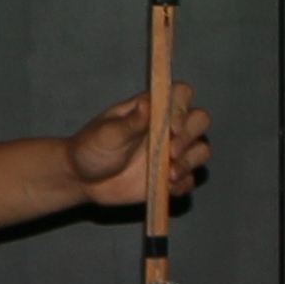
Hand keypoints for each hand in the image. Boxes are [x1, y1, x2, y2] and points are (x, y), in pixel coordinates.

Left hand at [68, 83, 212, 206]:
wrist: (83, 180)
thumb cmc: (92, 148)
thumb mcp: (107, 134)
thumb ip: (130, 122)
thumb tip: (147, 104)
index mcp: (153, 109)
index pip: (181, 95)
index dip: (183, 107)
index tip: (171, 127)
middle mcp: (167, 128)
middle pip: (200, 120)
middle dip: (190, 136)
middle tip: (171, 152)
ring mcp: (171, 153)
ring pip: (201, 151)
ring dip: (191, 162)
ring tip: (169, 175)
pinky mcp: (170, 178)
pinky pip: (190, 180)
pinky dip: (183, 184)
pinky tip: (166, 188)